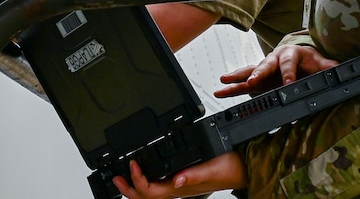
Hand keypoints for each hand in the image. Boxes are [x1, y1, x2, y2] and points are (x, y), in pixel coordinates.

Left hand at [113, 154, 246, 198]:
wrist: (244, 169)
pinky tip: (146, 175)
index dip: (138, 181)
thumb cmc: (231, 167)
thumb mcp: (213, 168)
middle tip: (116, 179)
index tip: (132, 165)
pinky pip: (161, 188)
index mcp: (183, 187)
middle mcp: (179, 189)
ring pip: (152, 195)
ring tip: (123, 179)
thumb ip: (195, 174)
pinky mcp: (184, 182)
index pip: (152, 191)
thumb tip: (177, 180)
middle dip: (129, 190)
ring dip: (135, 189)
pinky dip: (148, 183)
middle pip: (147, 198)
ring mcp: (180, 187)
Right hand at [215, 44, 338, 98]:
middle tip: (254, 82)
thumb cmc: (309, 60)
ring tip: (223, 80)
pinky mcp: (257, 78)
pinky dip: (233, 85)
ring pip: (250, 71)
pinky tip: (220, 88)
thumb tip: (341, 71)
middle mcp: (274, 59)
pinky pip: (243, 80)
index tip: (289, 84)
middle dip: (259, 73)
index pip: (289, 64)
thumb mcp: (320, 63)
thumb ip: (329, 68)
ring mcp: (264, 68)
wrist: (298, 56)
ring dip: (238, 77)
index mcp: (290, 54)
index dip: (289, 73)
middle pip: (266, 65)